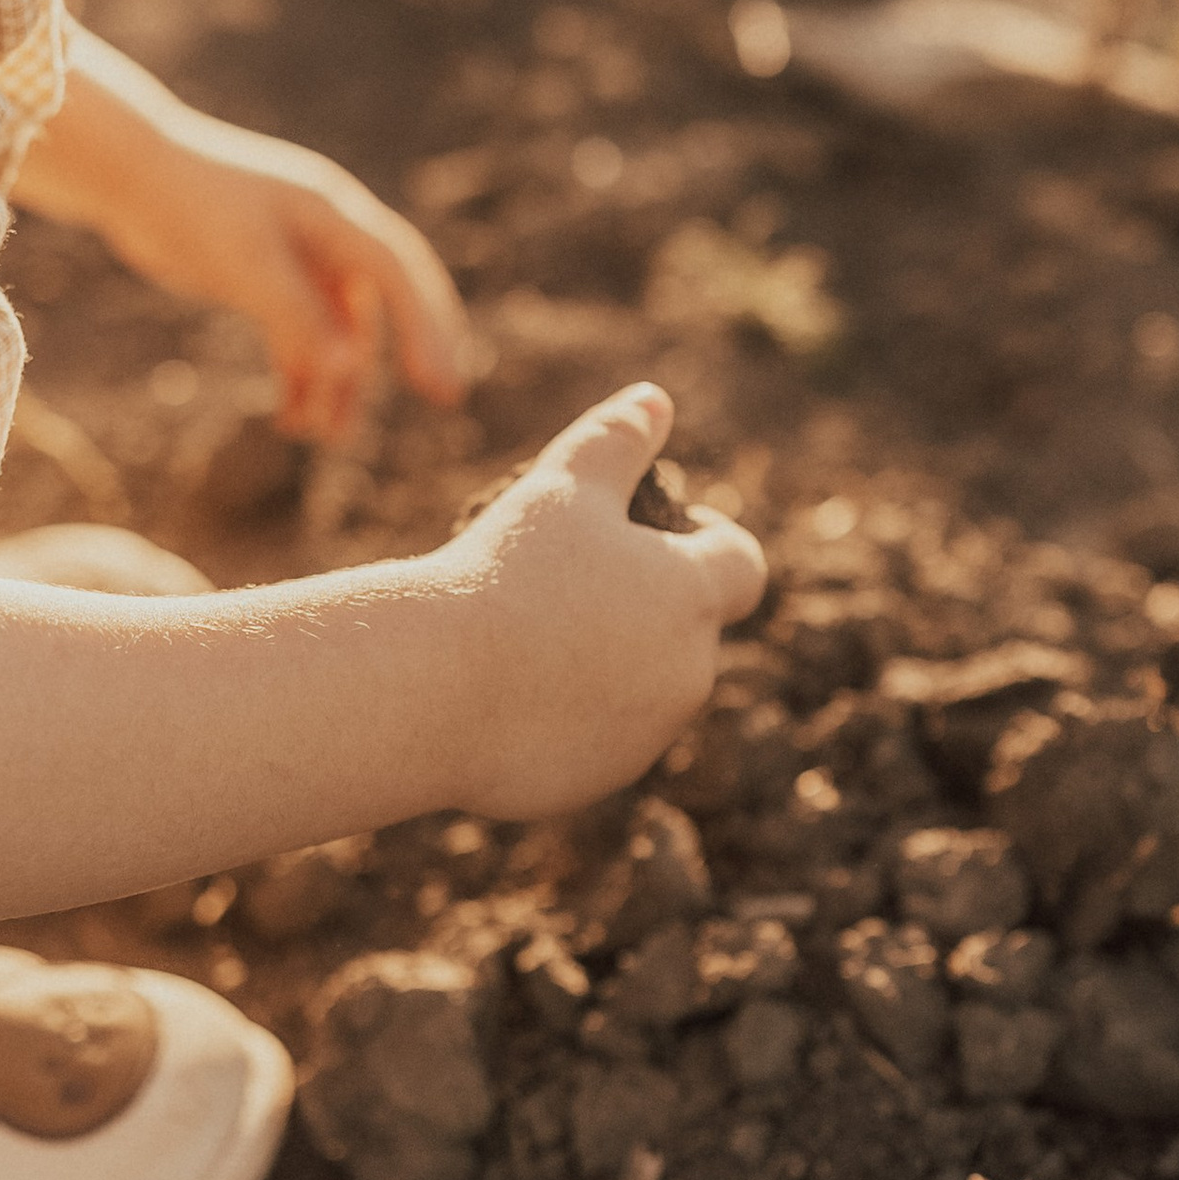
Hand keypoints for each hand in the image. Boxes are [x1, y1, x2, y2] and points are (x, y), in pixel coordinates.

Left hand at [100, 99, 472, 442]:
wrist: (129, 178)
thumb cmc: (192, 209)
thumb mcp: (247, 265)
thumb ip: (298, 317)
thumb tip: (348, 370)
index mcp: (334, 216)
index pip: (397, 274)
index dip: (427, 328)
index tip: (440, 385)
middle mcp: (326, 236)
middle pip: (385, 301)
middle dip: (409, 350)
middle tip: (442, 398)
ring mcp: (296, 259)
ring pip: (336, 327)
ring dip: (339, 380)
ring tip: (329, 437)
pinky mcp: (263, 280)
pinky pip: (298, 335)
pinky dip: (299, 374)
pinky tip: (290, 418)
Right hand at [438, 384, 766, 820]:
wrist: (435, 690)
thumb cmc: (505, 575)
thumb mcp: (563, 488)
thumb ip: (618, 441)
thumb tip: (656, 399)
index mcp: (691, 596)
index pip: (743, 564)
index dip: (712, 538)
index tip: (662, 527)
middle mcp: (688, 672)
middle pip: (690, 630)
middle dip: (648, 604)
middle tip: (574, 577)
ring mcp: (645, 735)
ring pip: (644, 688)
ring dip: (611, 661)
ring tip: (532, 632)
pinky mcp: (597, 780)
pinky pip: (596, 738)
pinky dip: (570, 715)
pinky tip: (509, 689)